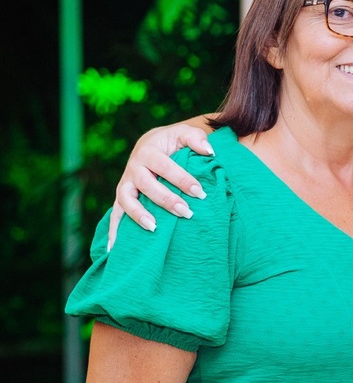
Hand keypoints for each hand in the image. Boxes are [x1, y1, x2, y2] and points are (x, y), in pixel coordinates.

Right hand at [108, 124, 212, 248]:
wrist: (152, 145)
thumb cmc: (173, 142)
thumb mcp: (184, 134)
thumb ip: (196, 139)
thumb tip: (209, 151)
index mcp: (148, 151)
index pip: (165, 167)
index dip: (182, 180)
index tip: (200, 193)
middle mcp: (133, 168)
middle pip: (146, 185)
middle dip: (166, 199)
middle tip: (186, 212)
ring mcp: (125, 184)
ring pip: (126, 200)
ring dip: (138, 215)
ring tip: (154, 228)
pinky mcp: (122, 198)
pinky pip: (115, 215)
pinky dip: (114, 231)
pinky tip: (116, 249)